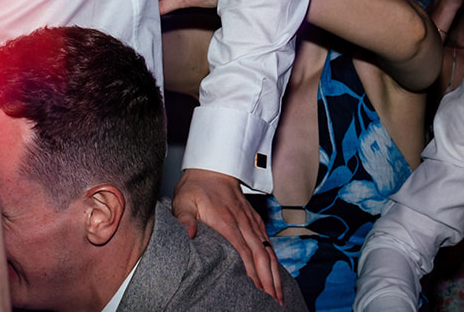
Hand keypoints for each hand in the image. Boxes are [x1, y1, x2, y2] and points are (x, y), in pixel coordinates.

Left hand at [172, 169, 282, 300]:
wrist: (212, 166)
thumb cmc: (196, 186)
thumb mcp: (184, 201)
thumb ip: (185, 219)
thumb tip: (189, 234)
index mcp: (226, 222)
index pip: (243, 253)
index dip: (252, 274)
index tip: (257, 292)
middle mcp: (243, 223)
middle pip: (261, 256)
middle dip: (269, 281)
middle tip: (274, 302)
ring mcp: (251, 221)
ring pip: (268, 251)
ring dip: (274, 274)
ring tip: (279, 295)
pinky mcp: (254, 220)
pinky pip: (268, 242)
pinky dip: (274, 260)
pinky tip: (276, 274)